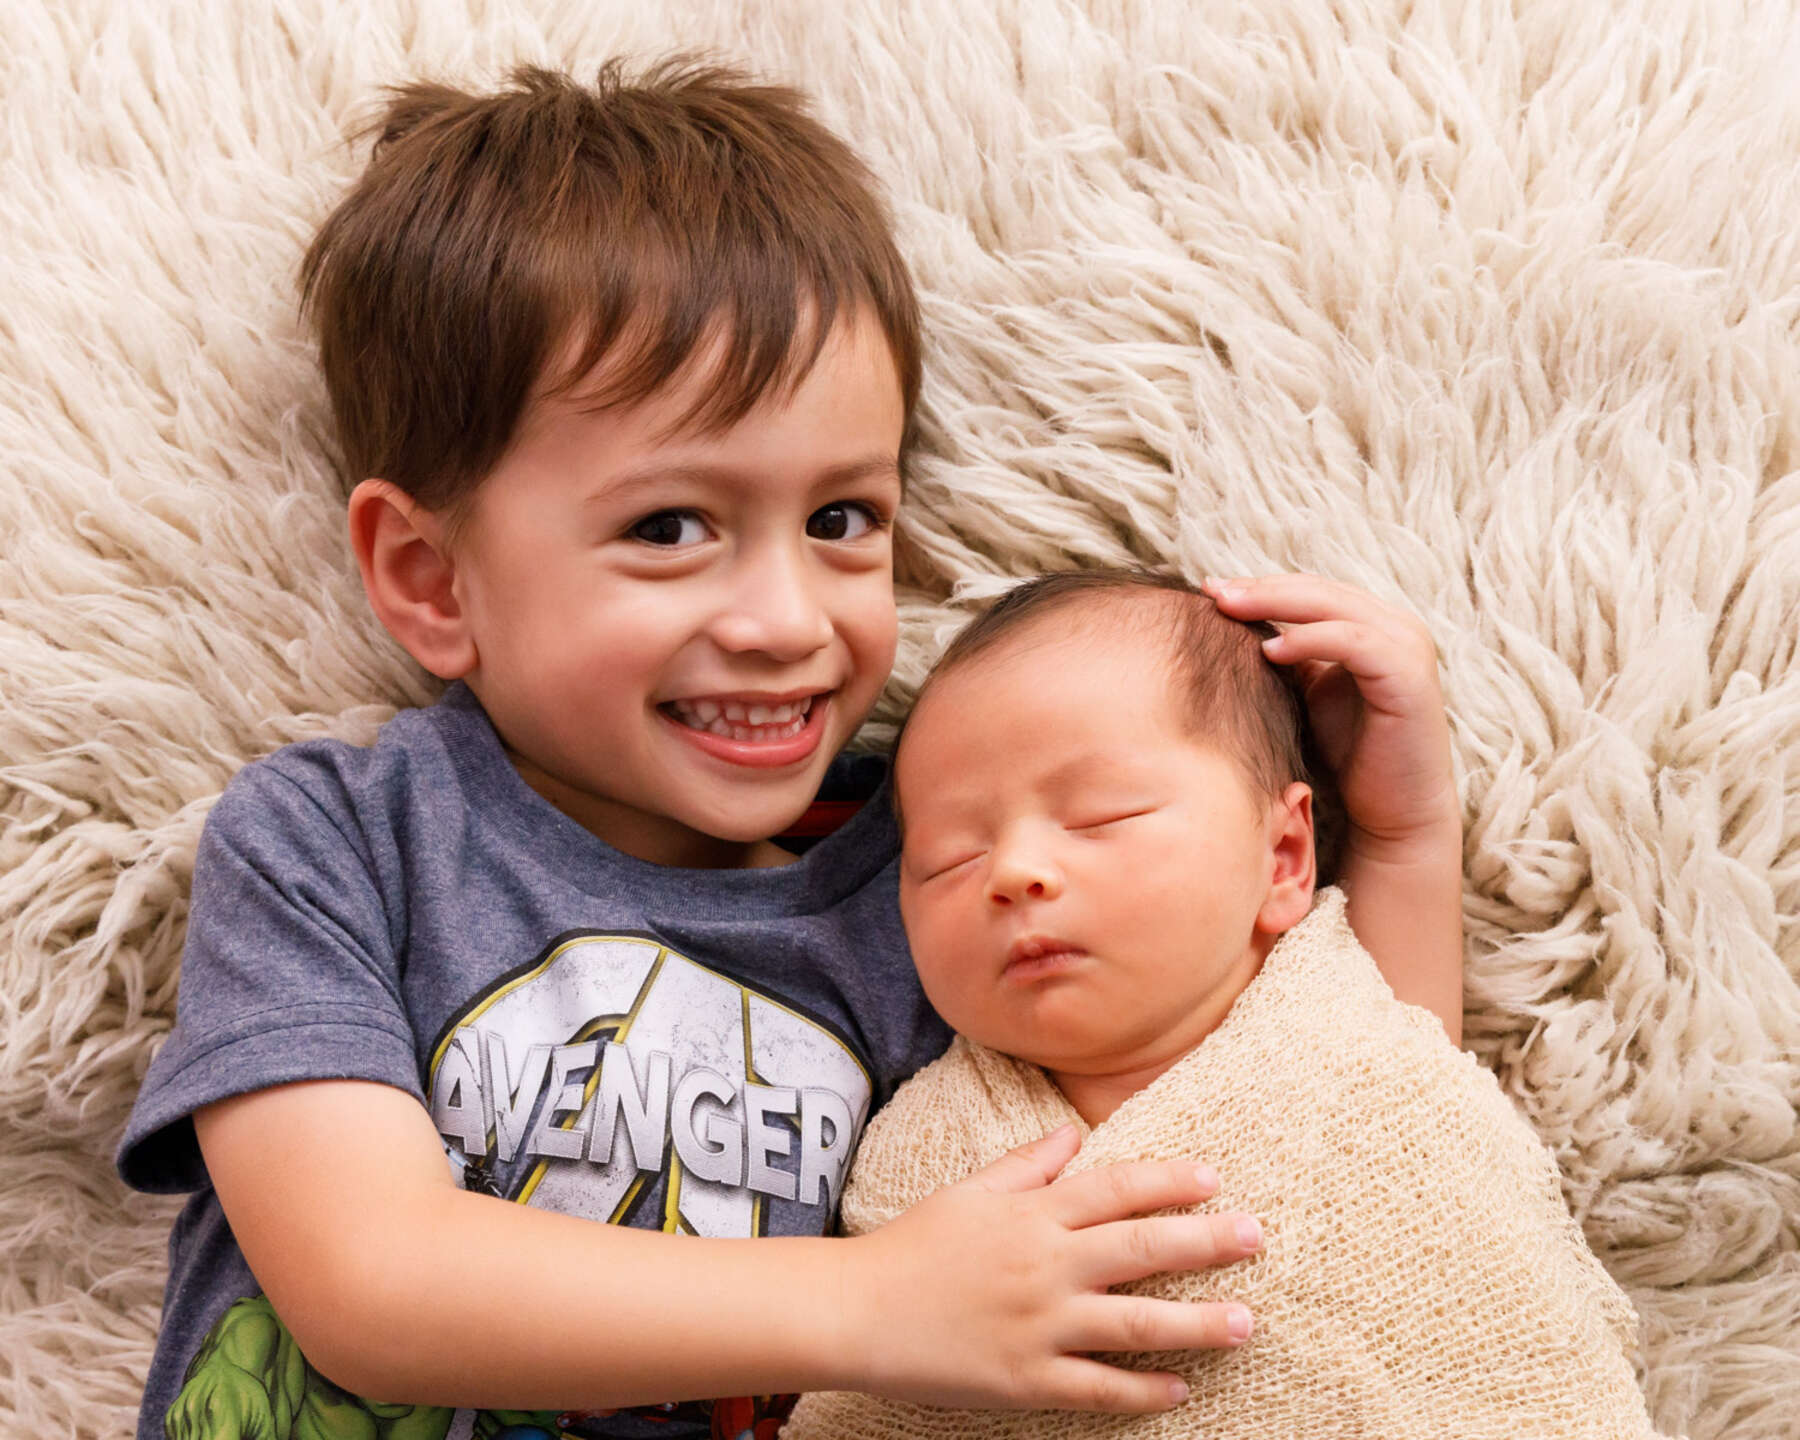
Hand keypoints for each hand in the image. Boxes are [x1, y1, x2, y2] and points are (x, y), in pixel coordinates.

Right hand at [841, 1125, 1259, 1411]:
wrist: (858, 1312)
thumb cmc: (913, 1245)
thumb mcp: (969, 1192)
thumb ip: (1026, 1165)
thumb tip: (1072, 1133)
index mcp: (1032, 1214)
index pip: (1116, 1189)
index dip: (1169, 1182)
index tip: (1214, 1178)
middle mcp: (1045, 1265)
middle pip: (1142, 1249)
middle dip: (1206, 1242)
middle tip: (1256, 1237)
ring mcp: (1040, 1325)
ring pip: (1136, 1323)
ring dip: (1197, 1323)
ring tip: (1245, 1322)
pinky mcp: (1027, 1378)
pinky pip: (1099, 1387)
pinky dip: (1143, 1390)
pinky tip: (1180, 1389)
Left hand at [1204, 573, 1457, 851]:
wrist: (1394, 810)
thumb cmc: (1349, 752)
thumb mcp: (1310, 691)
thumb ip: (1287, 655)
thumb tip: (1230, 625)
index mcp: (1374, 624)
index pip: (1310, 589)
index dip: (1261, 586)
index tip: (1208, 588)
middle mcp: (1396, 626)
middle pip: (1319, 589)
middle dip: (1261, 588)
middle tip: (1212, 591)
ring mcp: (1408, 647)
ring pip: (1334, 607)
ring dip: (1277, 604)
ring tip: (1229, 610)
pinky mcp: (1410, 677)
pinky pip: (1354, 643)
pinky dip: (1310, 640)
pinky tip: (1268, 651)